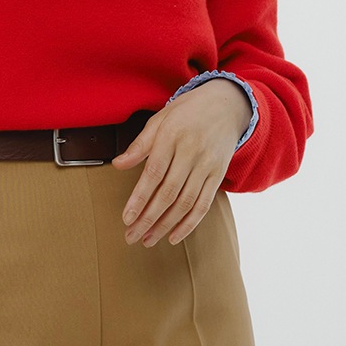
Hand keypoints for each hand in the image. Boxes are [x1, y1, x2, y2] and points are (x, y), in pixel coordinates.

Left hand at [113, 79, 251, 246]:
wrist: (227, 105)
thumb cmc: (187, 112)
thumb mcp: (160, 119)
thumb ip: (139, 144)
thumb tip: (117, 165)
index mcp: (172, 136)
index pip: (153, 173)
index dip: (139, 198)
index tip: (126, 218)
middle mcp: (191, 152)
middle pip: (168, 193)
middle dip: (148, 219)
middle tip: (132, 236)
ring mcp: (207, 165)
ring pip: (186, 202)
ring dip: (165, 225)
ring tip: (148, 240)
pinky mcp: (218, 175)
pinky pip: (204, 204)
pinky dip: (189, 224)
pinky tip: (174, 236)